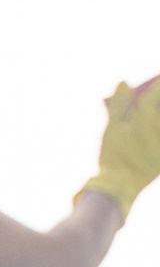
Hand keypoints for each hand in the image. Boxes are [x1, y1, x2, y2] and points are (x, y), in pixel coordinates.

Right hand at [78, 74, 159, 218]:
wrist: (120, 185)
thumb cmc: (113, 155)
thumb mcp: (112, 128)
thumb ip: (120, 104)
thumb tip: (124, 82)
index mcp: (147, 113)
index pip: (158, 90)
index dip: (158, 83)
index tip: (157, 81)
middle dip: (159, 97)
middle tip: (156, 95)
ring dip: (158, 116)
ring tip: (153, 117)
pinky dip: (158, 131)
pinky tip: (155, 132)